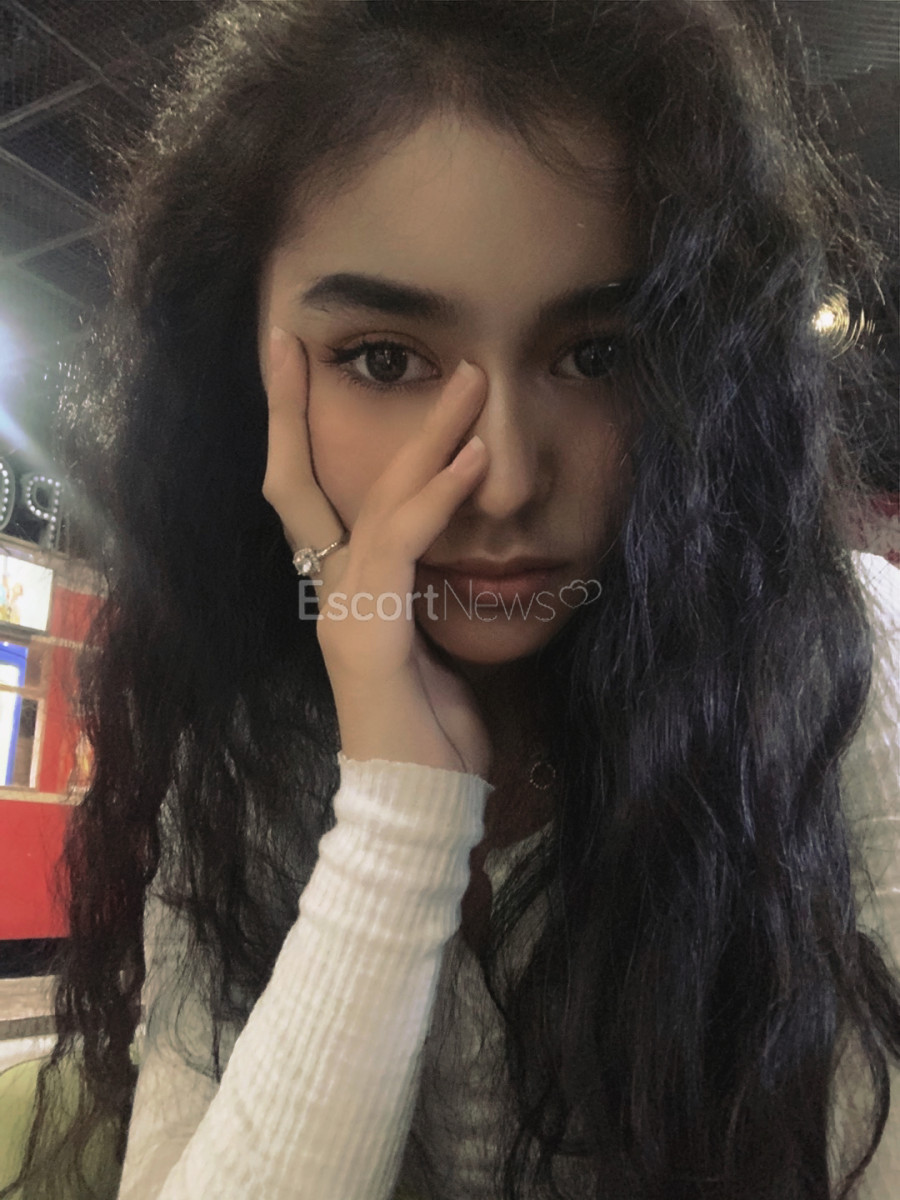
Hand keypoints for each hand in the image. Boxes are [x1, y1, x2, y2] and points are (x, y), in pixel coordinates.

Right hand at [262, 327, 492, 778]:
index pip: (303, 494)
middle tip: (294, 333)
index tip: (288, 364)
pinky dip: (440, 496)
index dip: (287, 428)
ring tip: (470, 381)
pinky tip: (471, 456)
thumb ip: (421, 589)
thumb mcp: (430, 641)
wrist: (418, 805)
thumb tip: (448, 549)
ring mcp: (343, 610)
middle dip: (294, 405)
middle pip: (299, 481)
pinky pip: (403, 546)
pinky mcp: (369, 633)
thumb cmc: (431, 731)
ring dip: (425, 434)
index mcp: (340, 588)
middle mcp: (330, 589)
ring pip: (374, 501)